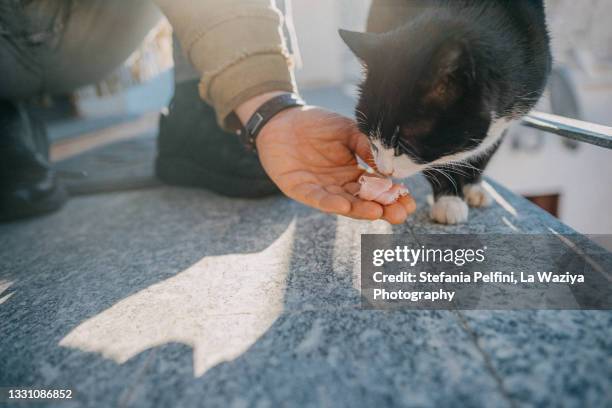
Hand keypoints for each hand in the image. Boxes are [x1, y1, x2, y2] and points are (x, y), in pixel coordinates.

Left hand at [254, 106, 415, 223]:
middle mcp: (339, 185)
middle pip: (363, 202)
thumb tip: (389, 167)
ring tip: (377, 211)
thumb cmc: (316, 124)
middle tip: (400, 214)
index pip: (376, 188)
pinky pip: (316, 198)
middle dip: (382, 208)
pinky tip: (343, 204)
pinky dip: (329, 202)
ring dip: (359, 210)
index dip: (392, 196)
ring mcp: (320, 189)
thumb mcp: (348, 131)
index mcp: (353, 172)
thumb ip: (367, 147)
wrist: (283, 118)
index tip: (409, 202)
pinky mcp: (299, 189)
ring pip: (343, 204)